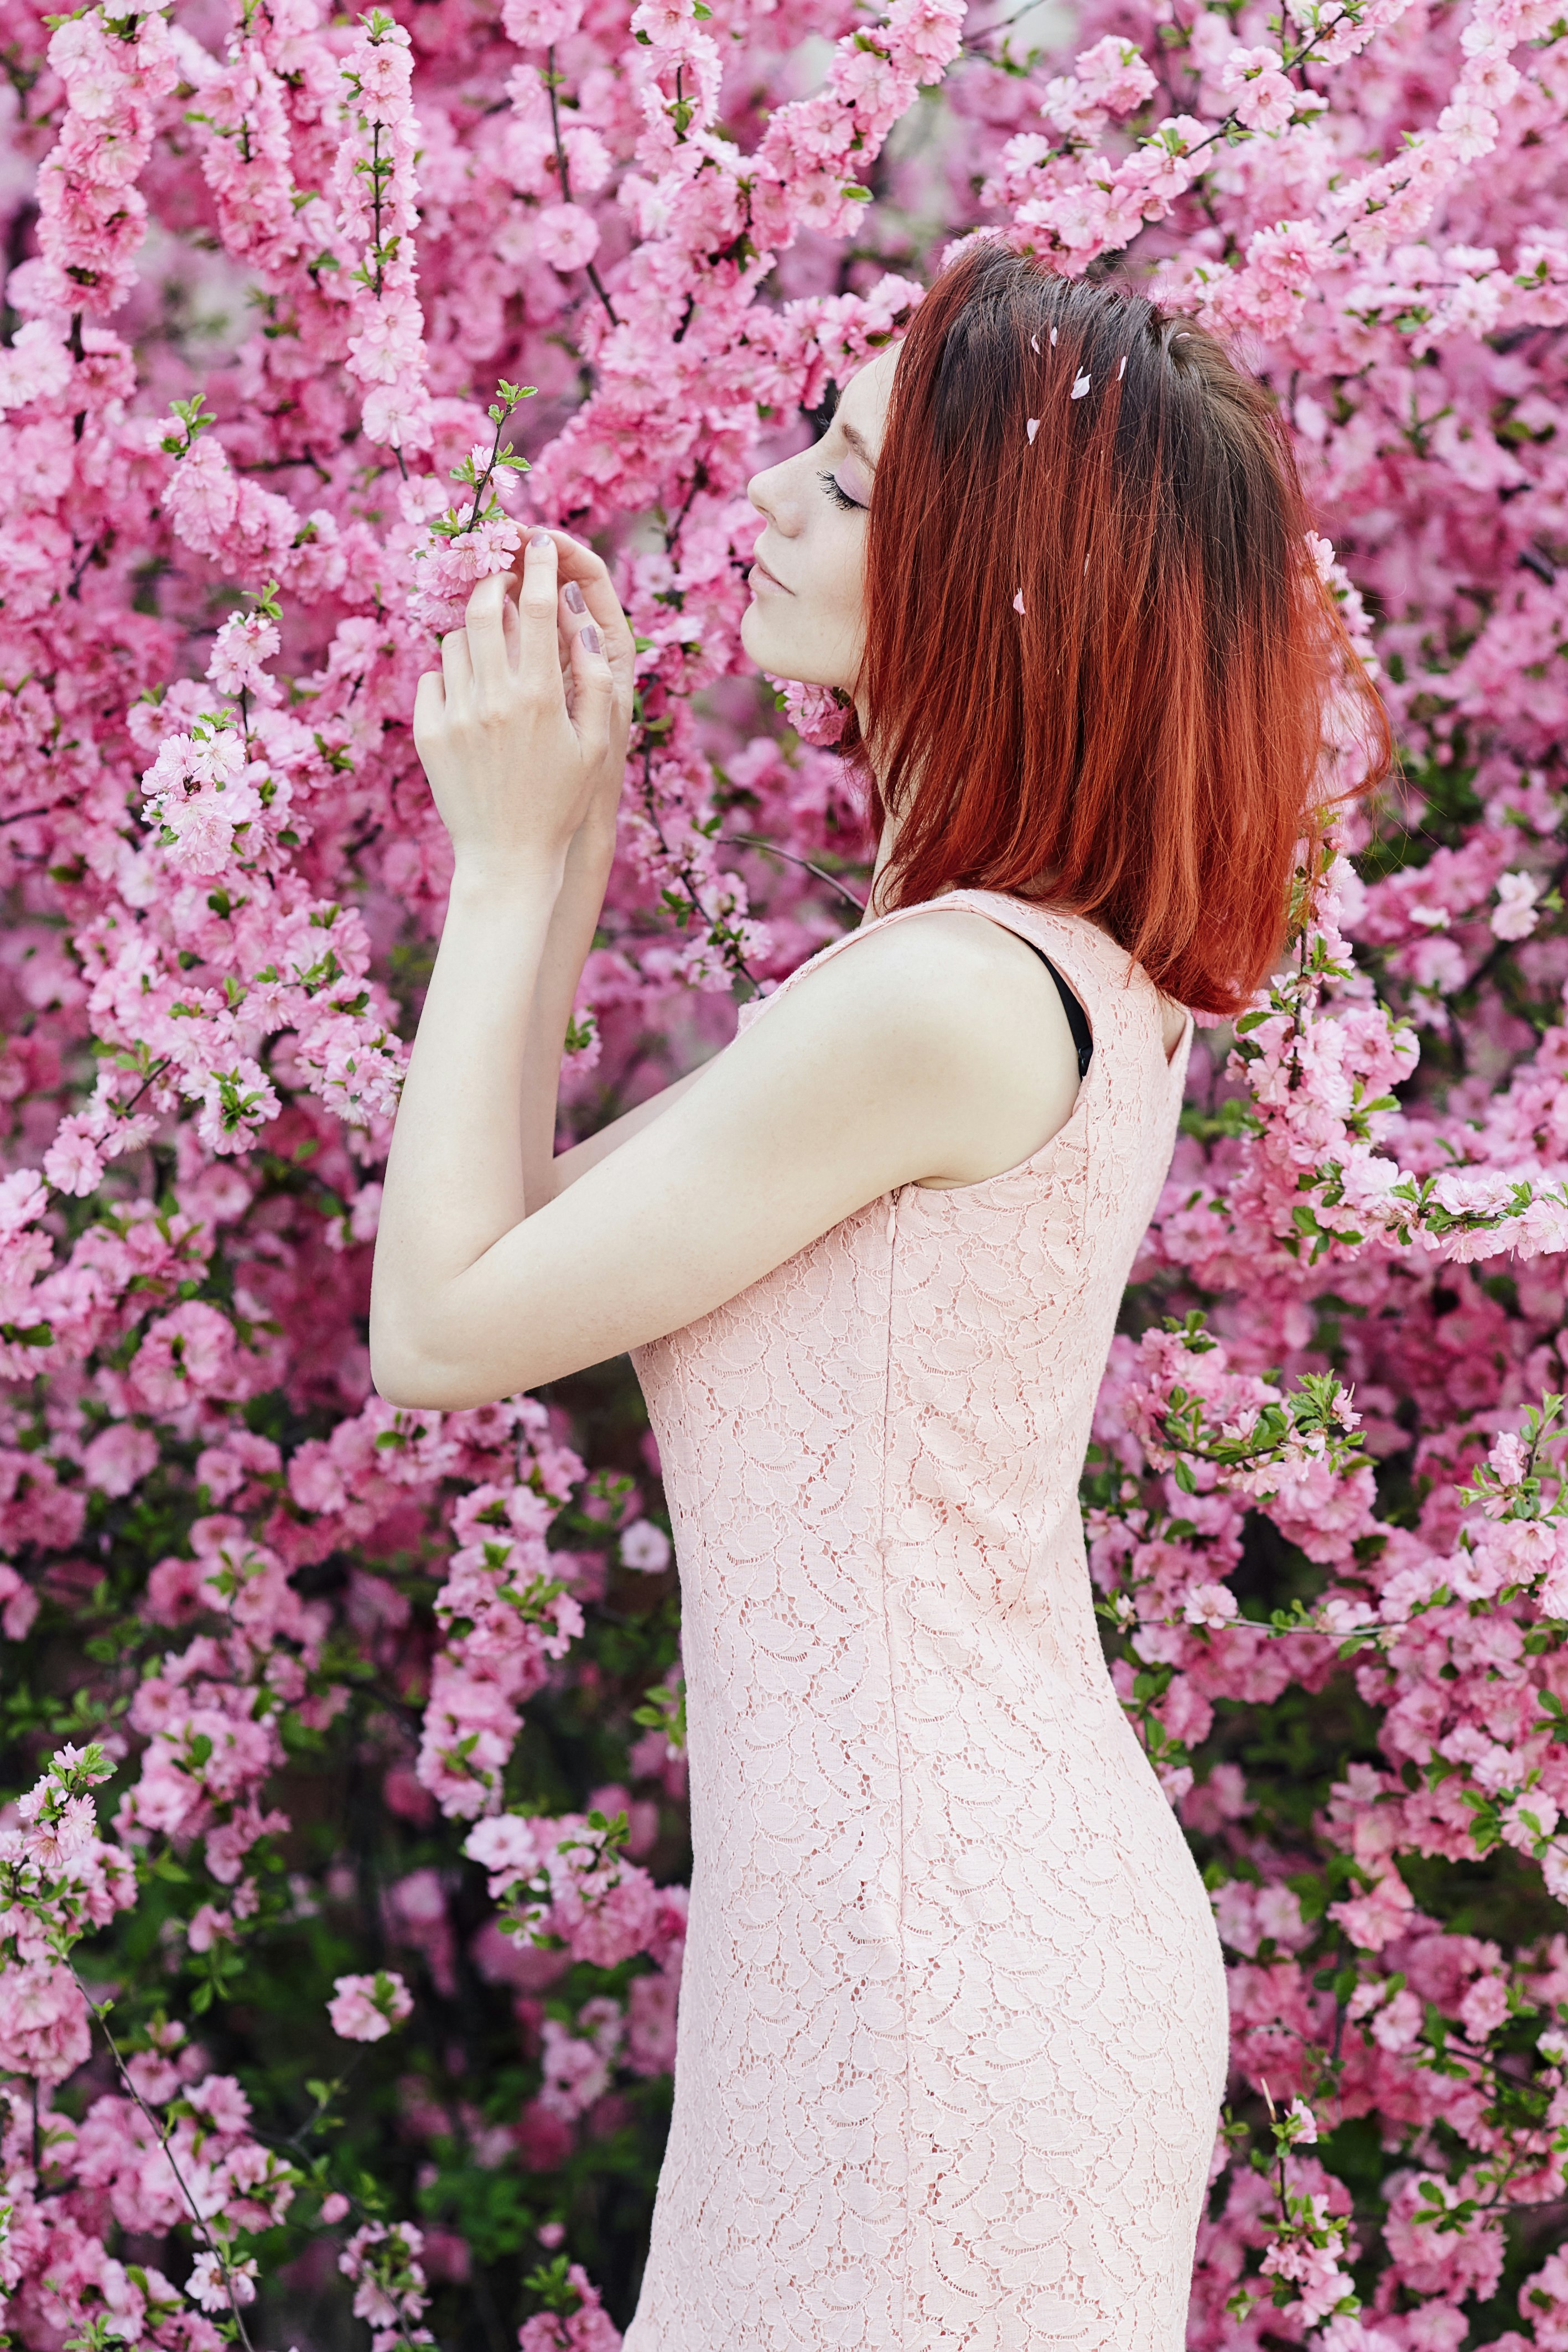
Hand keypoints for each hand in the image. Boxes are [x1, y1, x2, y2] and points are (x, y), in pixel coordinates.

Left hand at [412, 528, 633, 886]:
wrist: (508, 859)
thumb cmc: (561, 803)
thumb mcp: (596, 746)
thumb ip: (593, 680)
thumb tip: (580, 619)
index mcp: (540, 697)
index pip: (536, 606)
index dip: (539, 564)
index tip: (540, 540)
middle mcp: (493, 699)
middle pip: (482, 608)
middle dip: (493, 581)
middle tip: (502, 579)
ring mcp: (455, 715)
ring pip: (453, 642)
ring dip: (471, 635)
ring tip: (491, 656)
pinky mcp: (428, 733)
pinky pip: (432, 679)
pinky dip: (449, 677)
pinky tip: (469, 699)